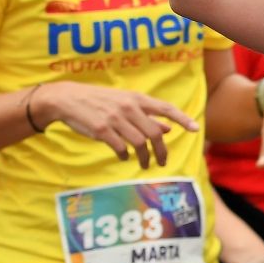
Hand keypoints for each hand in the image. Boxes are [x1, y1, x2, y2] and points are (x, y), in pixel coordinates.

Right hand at [30, 81, 199, 167]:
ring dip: (144, 157)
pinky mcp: (101, 130)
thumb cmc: (100, 101)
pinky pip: (120, 148)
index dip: (182, 119)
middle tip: (163, 162)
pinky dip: (125, 155)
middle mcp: (129, 107)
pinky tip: (125, 157)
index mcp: (137, 99)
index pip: (166, 108)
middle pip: (154, 133)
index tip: (195, 129)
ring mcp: (115, 119)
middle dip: (161, 151)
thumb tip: (168, 128)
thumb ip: (147, 115)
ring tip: (144, 164)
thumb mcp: (125, 102)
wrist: (68, 98)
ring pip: (139, 143)